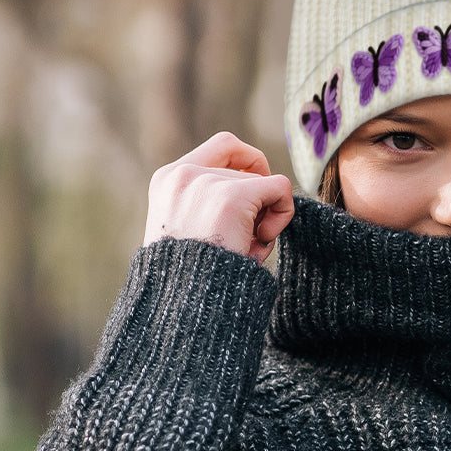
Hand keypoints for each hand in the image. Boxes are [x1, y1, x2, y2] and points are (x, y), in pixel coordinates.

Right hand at [144, 132, 294, 265]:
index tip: (255, 192)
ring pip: (264, 184)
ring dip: (264, 218)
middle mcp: (183, 174)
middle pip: (247, 170)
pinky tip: (261, 241)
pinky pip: (280, 188)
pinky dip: (283, 213)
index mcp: (167, 180)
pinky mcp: (232, 197)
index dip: (249, 163)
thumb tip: (265, 184)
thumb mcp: (189, 229)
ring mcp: (207, 183)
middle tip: (246, 239)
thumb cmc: (191, 278)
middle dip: (256, 204)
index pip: (223, 146)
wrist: (182, 304)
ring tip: (244, 249)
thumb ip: (210, 202)